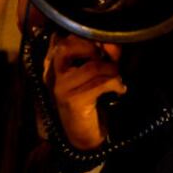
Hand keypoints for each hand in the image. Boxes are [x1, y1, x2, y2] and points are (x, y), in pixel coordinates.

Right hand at [44, 32, 124, 151]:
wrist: (83, 135)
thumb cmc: (90, 100)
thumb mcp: (91, 73)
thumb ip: (97, 55)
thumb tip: (111, 42)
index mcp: (55, 63)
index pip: (63, 38)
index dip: (86, 36)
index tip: (104, 44)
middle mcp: (53, 73)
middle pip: (68, 45)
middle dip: (95, 47)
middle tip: (110, 59)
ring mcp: (61, 87)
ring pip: (92, 65)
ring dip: (112, 70)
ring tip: (117, 78)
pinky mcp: (73, 101)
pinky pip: (100, 83)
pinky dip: (115, 84)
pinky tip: (119, 90)